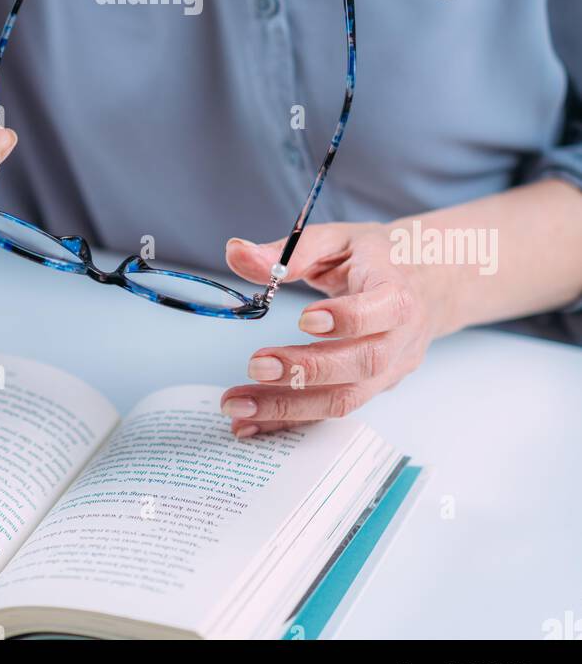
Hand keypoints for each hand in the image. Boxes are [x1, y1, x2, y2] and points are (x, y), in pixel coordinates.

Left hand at [220, 221, 447, 437]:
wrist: (427, 284)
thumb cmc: (376, 258)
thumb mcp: (337, 240)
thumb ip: (289, 250)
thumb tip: (236, 252)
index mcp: (397, 291)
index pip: (382, 309)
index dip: (346, 318)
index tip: (303, 319)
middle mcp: (400, 338)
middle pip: (361, 363)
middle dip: (305, 370)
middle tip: (255, 366)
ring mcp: (391, 370)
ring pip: (346, 398)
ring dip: (288, 407)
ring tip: (239, 405)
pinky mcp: (374, 390)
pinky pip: (332, 409)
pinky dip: (289, 420)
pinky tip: (251, 424)